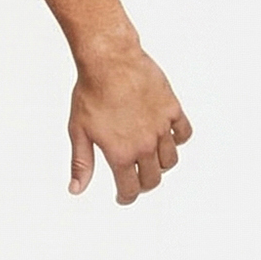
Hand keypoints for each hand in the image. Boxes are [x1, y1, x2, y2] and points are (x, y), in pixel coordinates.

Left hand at [67, 46, 191, 203]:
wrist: (110, 62)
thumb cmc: (91, 94)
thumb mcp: (79, 132)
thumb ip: (81, 163)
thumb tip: (76, 189)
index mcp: (121, 154)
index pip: (130, 189)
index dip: (126, 197)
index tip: (123, 197)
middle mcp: (145, 145)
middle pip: (153, 179)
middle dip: (143, 185)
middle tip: (135, 180)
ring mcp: (161, 127)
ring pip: (170, 160)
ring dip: (161, 166)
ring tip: (149, 160)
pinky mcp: (172, 109)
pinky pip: (184, 133)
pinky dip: (178, 140)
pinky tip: (167, 138)